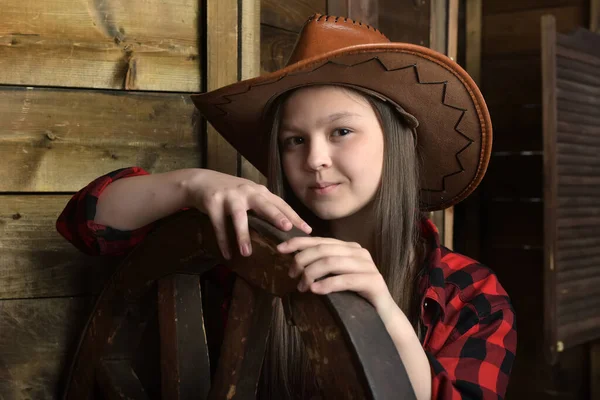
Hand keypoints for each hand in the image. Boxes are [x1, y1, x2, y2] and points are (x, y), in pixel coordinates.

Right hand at [186, 170, 311, 258]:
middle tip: (287, 228)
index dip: (295, 216)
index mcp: (260, 191)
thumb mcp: (250, 195)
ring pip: (239, 217)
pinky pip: (219, 225)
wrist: (202, 181)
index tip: (308, 230)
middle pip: (264, 205)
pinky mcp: (213, 203)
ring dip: (243, 235)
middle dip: (276, 216)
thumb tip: (287, 226)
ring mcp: (230, 196)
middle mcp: (247, 192)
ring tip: (247, 253)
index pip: (281, 204)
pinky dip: (223, 241)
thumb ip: (265, 207)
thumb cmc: (232, 193)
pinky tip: (227, 255)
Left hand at [277, 237, 392, 310]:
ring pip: (332, 262)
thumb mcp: (335, 278)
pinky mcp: (373, 281)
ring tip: (302, 287)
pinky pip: (345, 280)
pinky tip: (315, 291)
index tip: (280, 249)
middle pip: (323, 250)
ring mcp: (368, 266)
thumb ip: (321, 266)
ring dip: (312, 274)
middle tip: (291, 276)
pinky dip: (327, 284)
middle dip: (302, 261)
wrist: (382, 318)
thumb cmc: (355, 298)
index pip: (320, 240)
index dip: (298, 243)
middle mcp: (359, 252)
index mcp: (349, 248)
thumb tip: (295, 261)